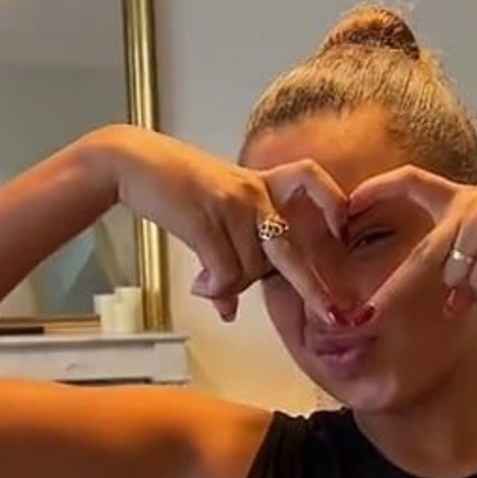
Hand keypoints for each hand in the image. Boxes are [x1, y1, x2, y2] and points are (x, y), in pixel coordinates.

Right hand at [83, 125, 346, 323]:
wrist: (134, 163)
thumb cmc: (174, 188)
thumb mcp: (211, 217)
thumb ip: (227, 259)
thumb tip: (227, 310)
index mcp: (261, 184)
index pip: (310, 177)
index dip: (332, 200)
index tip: (342, 229)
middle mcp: (254, 193)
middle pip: (289, 247)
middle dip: (312, 286)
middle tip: (331, 314)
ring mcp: (233, 204)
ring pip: (248, 268)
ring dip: (229, 285)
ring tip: (206, 284)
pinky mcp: (208, 217)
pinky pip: (224, 271)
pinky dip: (215, 287)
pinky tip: (200, 286)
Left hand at [346, 165, 476, 318]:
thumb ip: (471, 267)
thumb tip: (452, 304)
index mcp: (462, 198)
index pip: (411, 180)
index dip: (377, 189)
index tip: (348, 203)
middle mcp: (467, 206)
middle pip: (422, 257)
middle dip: (393, 291)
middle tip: (366, 316)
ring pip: (461, 278)